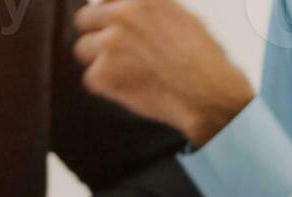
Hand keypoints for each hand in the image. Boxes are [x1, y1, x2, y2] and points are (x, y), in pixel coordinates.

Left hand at [74, 0, 254, 146]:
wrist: (208, 92)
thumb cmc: (204, 59)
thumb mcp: (182, 15)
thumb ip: (151, 9)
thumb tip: (134, 11)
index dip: (108, 15)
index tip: (112, 27)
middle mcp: (121, 14)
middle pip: (84, 19)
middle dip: (96, 35)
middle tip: (114, 54)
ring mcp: (109, 43)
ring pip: (82, 49)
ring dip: (98, 60)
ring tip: (127, 73)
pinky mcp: (102, 73)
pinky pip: (90, 79)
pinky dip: (107, 86)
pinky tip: (132, 88)